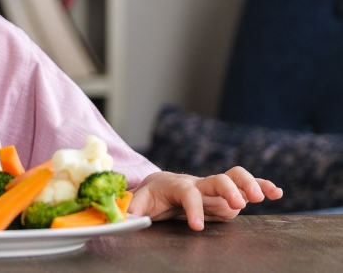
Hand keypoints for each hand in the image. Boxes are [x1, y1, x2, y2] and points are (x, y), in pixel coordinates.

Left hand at [128, 167, 283, 230]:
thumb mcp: (139, 203)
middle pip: (218, 178)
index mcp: (177, 185)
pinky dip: (262, 186)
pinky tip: (277, 193)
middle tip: (238, 204)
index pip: (188, 193)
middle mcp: (199, 182)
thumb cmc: (151, 195)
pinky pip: (246, 185)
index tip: (197, 227)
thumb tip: (126, 220)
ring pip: (235, 177)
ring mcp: (214, 186)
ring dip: (249, 184)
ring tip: (262, 197)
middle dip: (229, 189)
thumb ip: (133, 210)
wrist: (161, 185)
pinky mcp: (226, 192)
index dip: (193, 209)